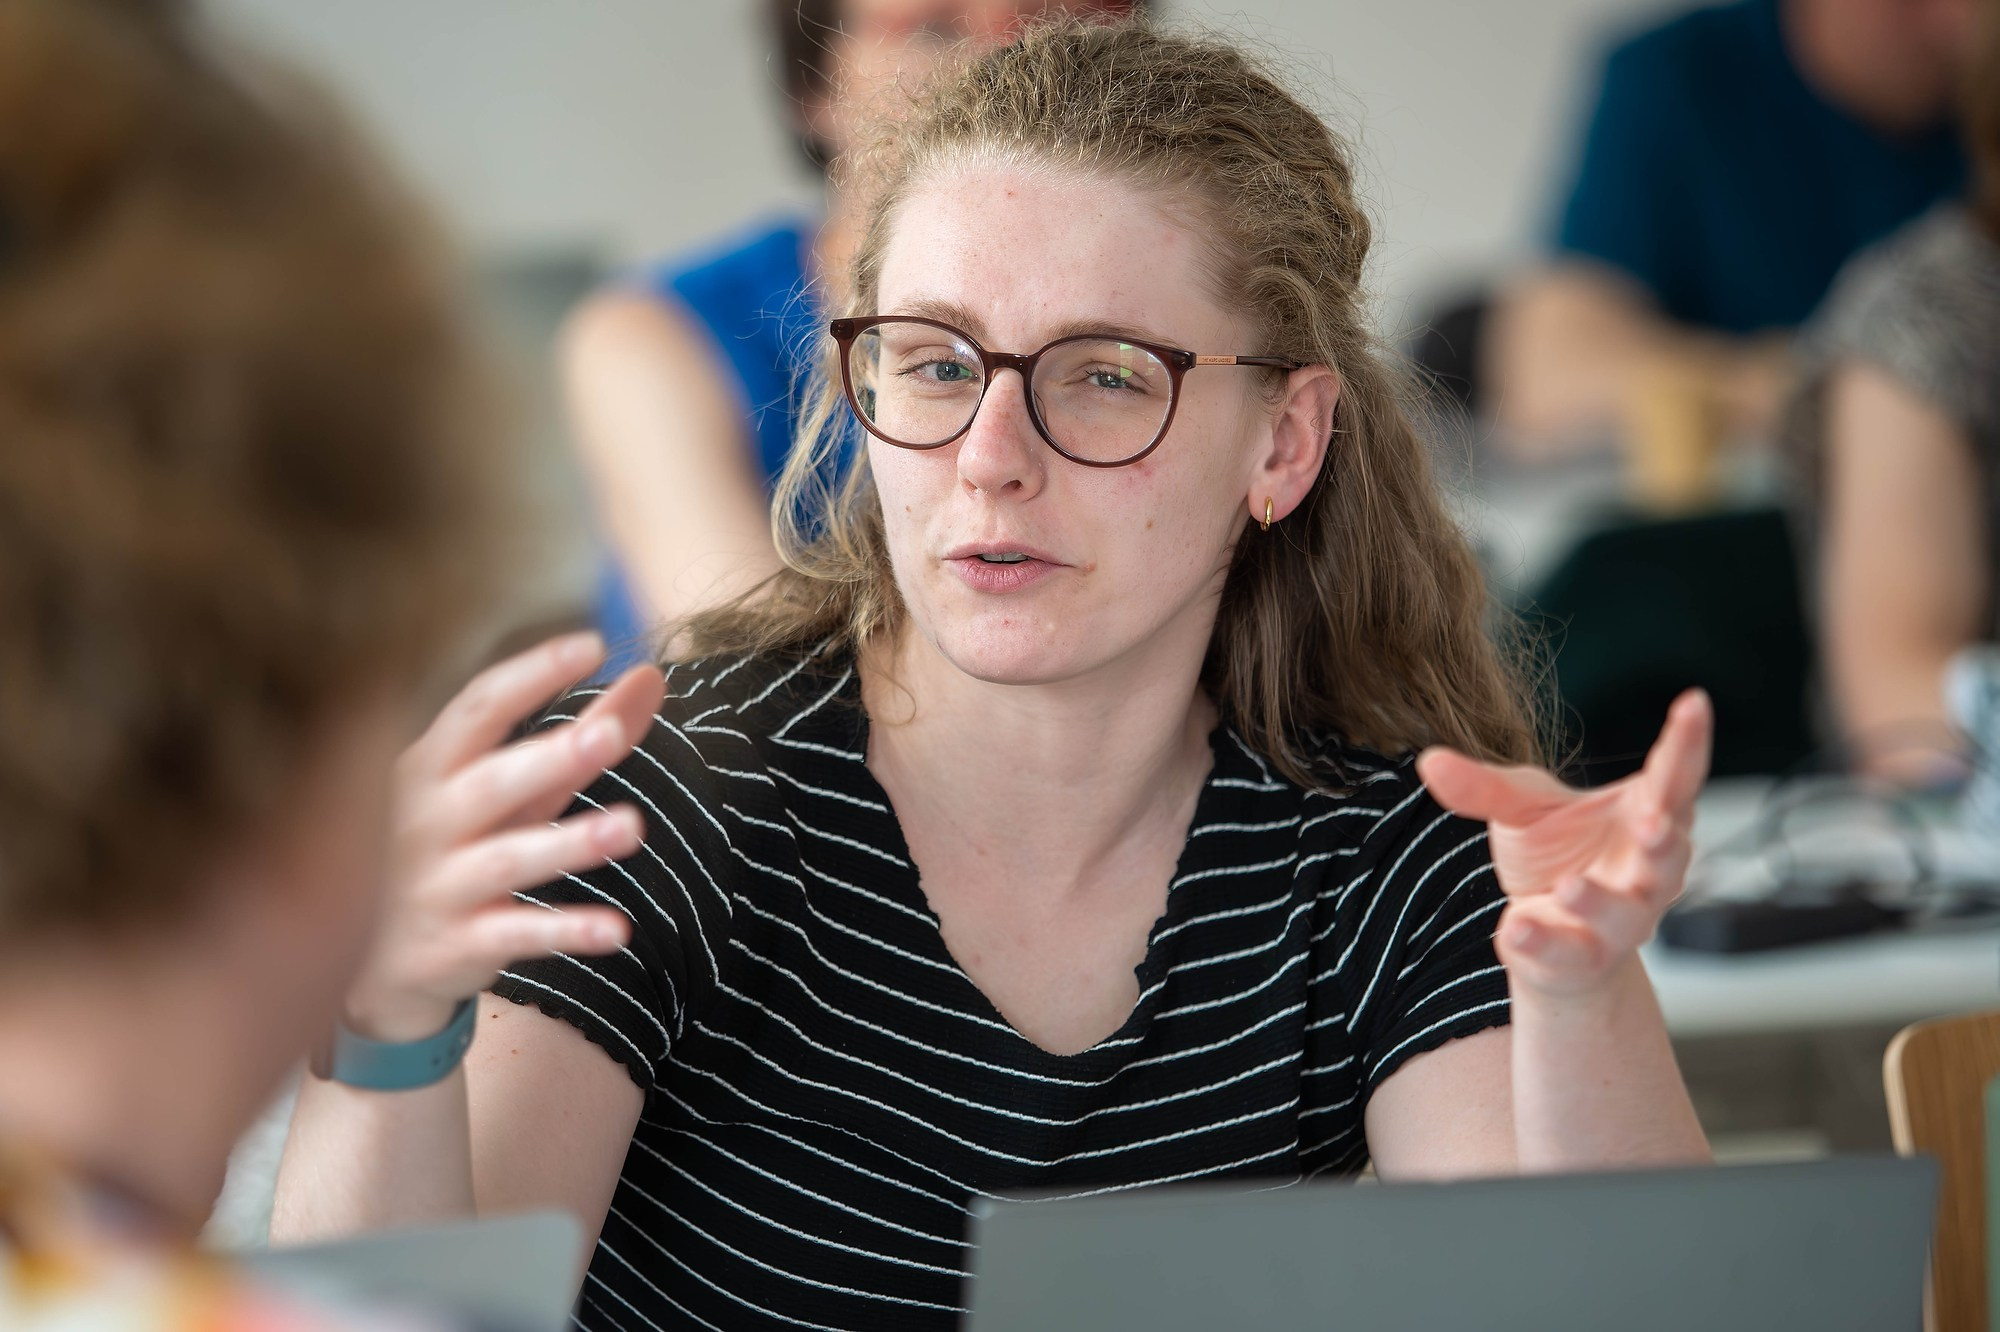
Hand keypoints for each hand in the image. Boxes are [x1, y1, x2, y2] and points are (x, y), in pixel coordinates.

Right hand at [344, 632, 664, 1040]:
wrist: (365, 962)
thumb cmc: (452, 847)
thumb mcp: (511, 789)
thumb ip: (578, 734)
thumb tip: (651, 676)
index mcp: (430, 766)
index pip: (478, 708)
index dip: (531, 675)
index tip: (590, 645)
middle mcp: (426, 821)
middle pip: (493, 782)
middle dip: (551, 757)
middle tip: (611, 734)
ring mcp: (438, 885)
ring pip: (509, 860)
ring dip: (572, 843)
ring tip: (632, 827)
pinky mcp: (455, 944)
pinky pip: (516, 935)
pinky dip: (566, 932)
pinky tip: (617, 930)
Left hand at [1415, 690, 1712, 998]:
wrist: (1545, 937)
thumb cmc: (1556, 857)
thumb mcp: (1522, 810)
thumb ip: (1485, 788)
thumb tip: (1429, 761)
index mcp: (1646, 815)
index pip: (1676, 775)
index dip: (1689, 740)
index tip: (1694, 701)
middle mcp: (1648, 871)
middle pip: (1669, 853)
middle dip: (1664, 840)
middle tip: (1653, 821)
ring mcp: (1621, 920)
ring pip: (1625, 913)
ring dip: (1600, 901)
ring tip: (1571, 886)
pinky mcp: (1582, 958)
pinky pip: (1569, 953)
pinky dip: (1543, 941)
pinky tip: (1515, 927)